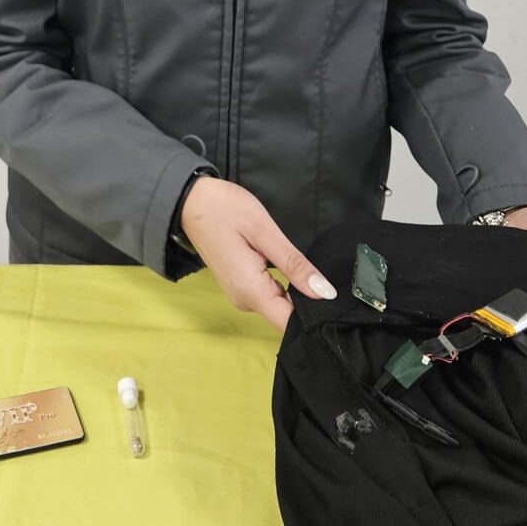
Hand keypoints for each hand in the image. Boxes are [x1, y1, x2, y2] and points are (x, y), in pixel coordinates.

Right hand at [179, 176, 338, 331]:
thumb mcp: (264, 231)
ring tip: (315, 272)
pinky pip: (270, 294)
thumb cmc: (223, 209)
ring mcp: (241, 294)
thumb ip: (294, 264)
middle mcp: (245, 300)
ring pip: (280, 304)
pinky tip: (295, 269)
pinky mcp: (240, 285)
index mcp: (250, 291)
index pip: (290, 325)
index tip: (337, 306)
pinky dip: (285, 285)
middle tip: (333, 281)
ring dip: (298, 292)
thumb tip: (326, 292)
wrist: (189, 200)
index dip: (316, 319)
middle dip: (311, 303)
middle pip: (287, 315)